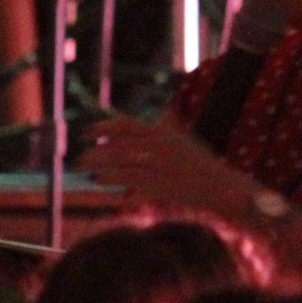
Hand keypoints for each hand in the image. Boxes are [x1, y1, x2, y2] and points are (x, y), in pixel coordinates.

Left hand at [78, 118, 268, 227]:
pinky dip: (114, 184)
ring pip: (121, 165)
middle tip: (79, 159)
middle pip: (117, 146)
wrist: (223, 187)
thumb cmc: (202, 165)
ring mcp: (159, 165)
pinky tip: (102, 187)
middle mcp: (159, 146)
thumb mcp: (182, 139)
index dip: (101, 128)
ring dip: (100, 169)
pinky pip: (130, 183)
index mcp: (162, 131)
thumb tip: (151, 115)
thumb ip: (165, 127)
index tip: (86, 134)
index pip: (124, 125)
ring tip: (87, 173)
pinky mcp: (161, 185)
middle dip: (95, 152)